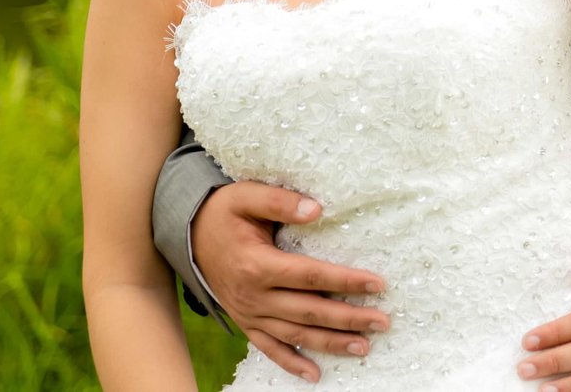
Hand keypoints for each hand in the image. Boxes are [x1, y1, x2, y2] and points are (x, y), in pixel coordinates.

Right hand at [191, 182, 389, 382]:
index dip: (346, 281)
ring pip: (296, 335)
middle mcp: (254, 296)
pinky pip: (270, 348)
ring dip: (331, 343)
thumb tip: (316, 209)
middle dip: (349, 318)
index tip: (378, 284)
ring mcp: (249, 313)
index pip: (312, 276)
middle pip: (310, 311)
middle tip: (383, 321)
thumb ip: (280, 201)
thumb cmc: (224, 213)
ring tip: (363, 347)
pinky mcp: (245, 322)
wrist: (187, 235)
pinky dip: (292, 363)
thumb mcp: (246, 196)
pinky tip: (315, 374)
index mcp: (258, 265)